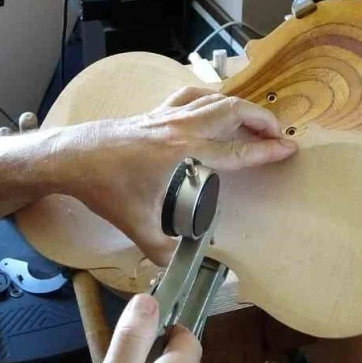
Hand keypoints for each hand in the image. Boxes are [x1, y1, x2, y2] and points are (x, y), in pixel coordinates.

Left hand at [62, 88, 297, 264]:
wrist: (73, 157)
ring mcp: (166, 115)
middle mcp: (179, 127)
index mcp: (183, 152)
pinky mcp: (154, 112)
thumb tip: (178, 267)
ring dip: (238, 105)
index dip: (266, 149)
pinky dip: (209, 97)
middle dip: (260, 119)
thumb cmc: (104, 187)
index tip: (288, 148)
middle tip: (278, 133)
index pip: (236, 149)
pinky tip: (213, 104)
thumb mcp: (136, 224)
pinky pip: (189, 95)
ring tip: (253, 118)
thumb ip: (161, 250)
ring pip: (213, 99)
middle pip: (231, 111)